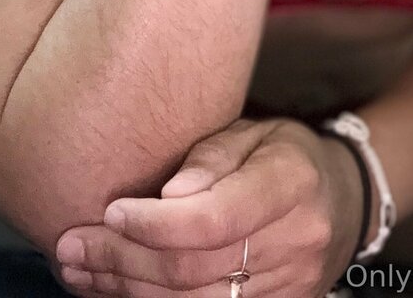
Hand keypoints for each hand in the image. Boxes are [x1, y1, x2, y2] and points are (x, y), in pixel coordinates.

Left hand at [53, 117, 363, 297]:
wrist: (341, 200)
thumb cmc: (285, 154)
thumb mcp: (254, 131)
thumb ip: (212, 157)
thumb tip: (169, 194)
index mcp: (291, 185)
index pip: (214, 220)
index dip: (154, 224)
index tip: (110, 211)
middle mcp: (296, 244)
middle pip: (194, 270)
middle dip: (122, 260)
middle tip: (70, 245)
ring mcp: (290, 289)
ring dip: (125, 291)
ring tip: (79, 268)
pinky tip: (116, 288)